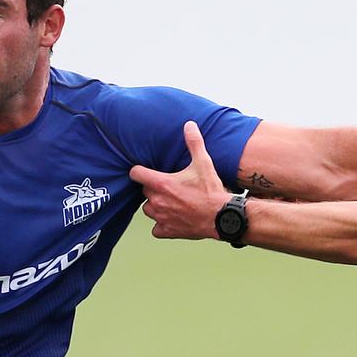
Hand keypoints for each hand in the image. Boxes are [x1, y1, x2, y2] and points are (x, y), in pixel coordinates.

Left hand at [129, 121, 229, 239]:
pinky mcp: (168, 231)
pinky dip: (161, 225)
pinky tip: (171, 219)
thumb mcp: (203, 163)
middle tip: (168, 186)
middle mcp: (158, 201)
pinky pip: (156, 229)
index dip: (139, 171)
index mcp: (162, 184)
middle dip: (153, 188)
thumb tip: (189, 125)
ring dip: (155, 206)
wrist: (221, 217)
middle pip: (144, 192)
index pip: (136, 174)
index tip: (145, 171)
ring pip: (148, 210)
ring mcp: (162, 217)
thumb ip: (194, 143)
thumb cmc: (211, 191)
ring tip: (170, 202)